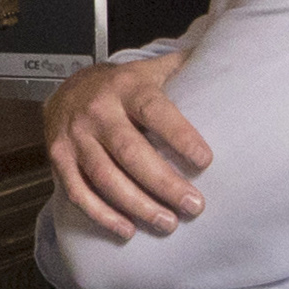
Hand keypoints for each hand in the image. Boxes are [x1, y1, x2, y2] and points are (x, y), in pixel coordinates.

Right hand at [43, 54, 212, 242]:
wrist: (64, 89)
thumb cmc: (120, 86)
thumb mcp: (150, 70)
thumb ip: (183, 69)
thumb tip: (229, 59)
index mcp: (126, 87)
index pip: (155, 111)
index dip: (179, 135)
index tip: (205, 161)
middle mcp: (98, 111)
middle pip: (131, 152)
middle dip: (164, 183)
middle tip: (194, 206)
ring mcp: (75, 137)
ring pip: (105, 177)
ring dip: (138, 205)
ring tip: (167, 223)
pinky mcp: (60, 158)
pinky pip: (79, 192)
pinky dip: (102, 214)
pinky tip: (127, 229)